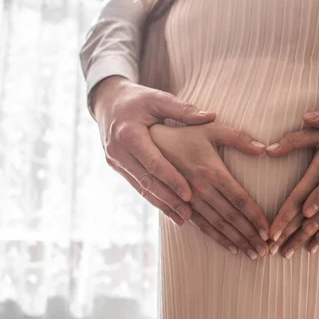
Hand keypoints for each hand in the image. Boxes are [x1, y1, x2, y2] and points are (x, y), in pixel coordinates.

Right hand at [92, 76, 215, 225]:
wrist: (107, 101)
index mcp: (129, 133)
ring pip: (142, 188)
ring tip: (182, 219)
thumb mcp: (158, 99)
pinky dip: (154, 199)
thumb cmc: (137, 99)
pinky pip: (138, 186)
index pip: (153, 162)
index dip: (171, 179)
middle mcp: (118, 150)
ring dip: (162, 204)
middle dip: (168, 199)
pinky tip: (169, 211)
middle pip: (147, 181)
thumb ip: (183, 109)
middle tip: (188, 214)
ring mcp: (115, 161)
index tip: (189, 193)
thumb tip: (210, 115)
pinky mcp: (117, 167)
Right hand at [149, 122, 270, 258]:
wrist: (148, 143)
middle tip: (265, 251)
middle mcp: (202, 189)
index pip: (240, 199)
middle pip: (231, 217)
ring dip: (236, 241)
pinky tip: (231, 248)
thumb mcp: (212, 130)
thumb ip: (238, 138)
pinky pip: (201, 226)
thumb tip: (263, 148)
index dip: (255, 217)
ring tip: (253, 255)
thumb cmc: (184, 134)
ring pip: (217, 225)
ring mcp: (189, 200)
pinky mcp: (179, 206)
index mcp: (213, 171)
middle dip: (250, 236)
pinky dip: (217, 238)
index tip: (268, 231)